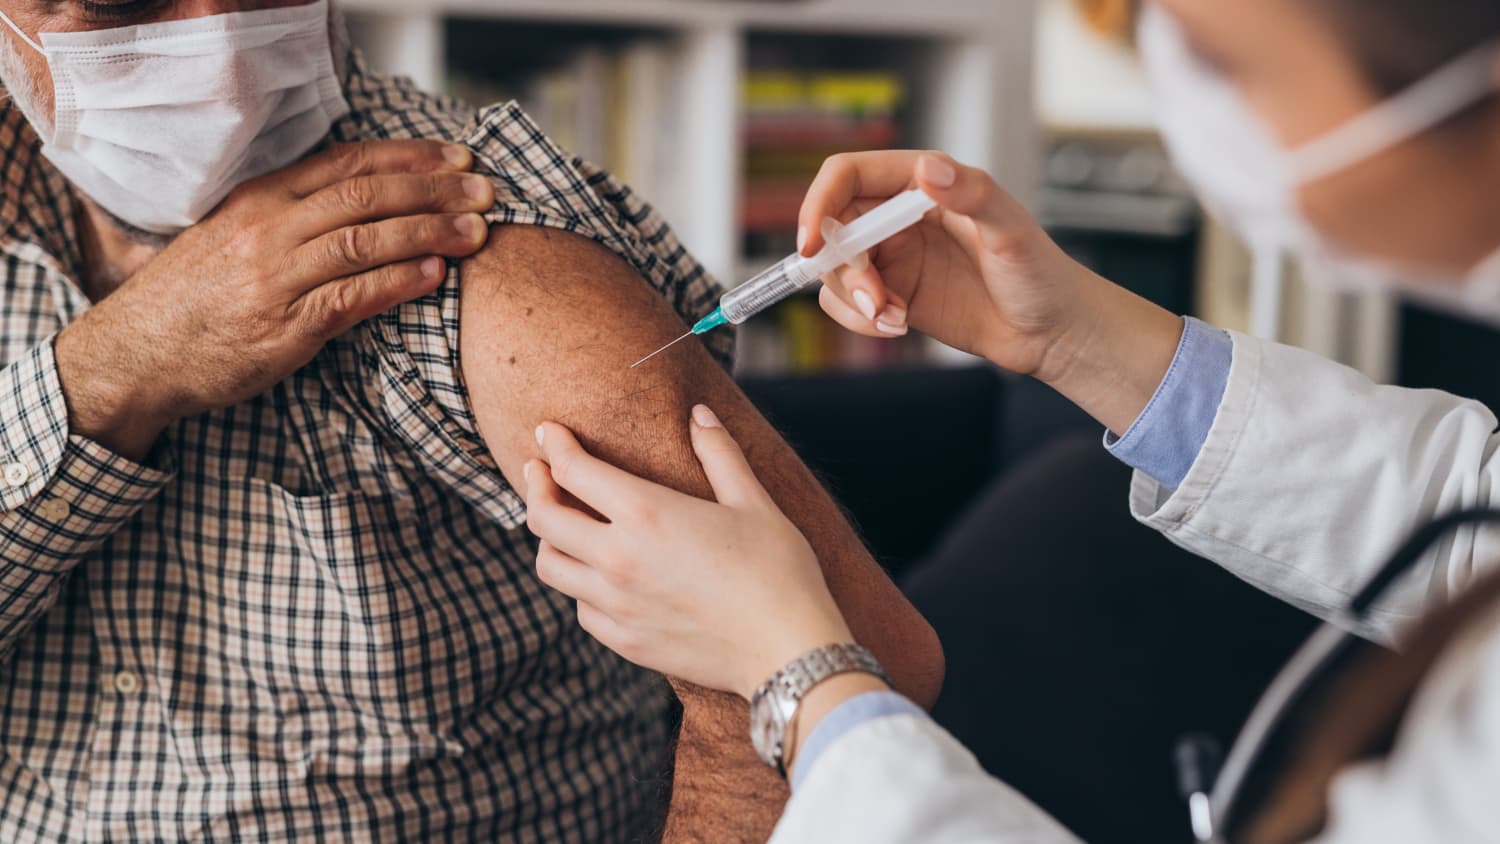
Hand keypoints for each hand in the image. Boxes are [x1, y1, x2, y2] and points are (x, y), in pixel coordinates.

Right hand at [53, 139, 494, 458]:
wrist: (140, 353)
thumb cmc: (198, 296)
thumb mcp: (236, 233)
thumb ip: (295, 213)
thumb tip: (369, 197)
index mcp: (262, 198)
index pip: (349, 162)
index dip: (411, 157)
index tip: (459, 157)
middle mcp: (270, 229)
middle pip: (368, 195)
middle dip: (435, 190)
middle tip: (486, 191)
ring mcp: (277, 278)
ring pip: (366, 241)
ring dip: (430, 234)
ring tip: (477, 233)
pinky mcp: (285, 328)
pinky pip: (352, 297)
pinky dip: (397, 282)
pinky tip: (434, 276)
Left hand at [523, 405, 854, 699]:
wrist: (788, 650)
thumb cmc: (779, 570)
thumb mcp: (753, 501)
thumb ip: (719, 453)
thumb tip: (699, 413)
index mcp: (646, 512)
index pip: (572, 470)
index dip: (553, 444)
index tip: (547, 432)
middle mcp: (618, 557)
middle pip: (543, 518)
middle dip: (535, 486)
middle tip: (539, 470)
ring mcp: (616, 604)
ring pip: (550, 567)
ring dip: (549, 539)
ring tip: (561, 525)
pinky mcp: (624, 641)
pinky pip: (580, 608)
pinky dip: (579, 585)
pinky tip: (597, 576)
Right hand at [798, 150, 1098, 378]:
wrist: (1052, 332)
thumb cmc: (1041, 274)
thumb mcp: (1011, 229)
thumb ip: (972, 193)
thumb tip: (929, 169)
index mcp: (922, 183)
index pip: (848, 176)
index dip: (819, 203)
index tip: (811, 243)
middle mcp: (899, 216)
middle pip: (832, 228)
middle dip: (842, 268)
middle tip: (875, 300)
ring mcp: (893, 257)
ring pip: (834, 270)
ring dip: (853, 299)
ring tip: (894, 318)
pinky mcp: (892, 295)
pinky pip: (847, 304)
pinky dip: (861, 320)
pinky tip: (899, 325)